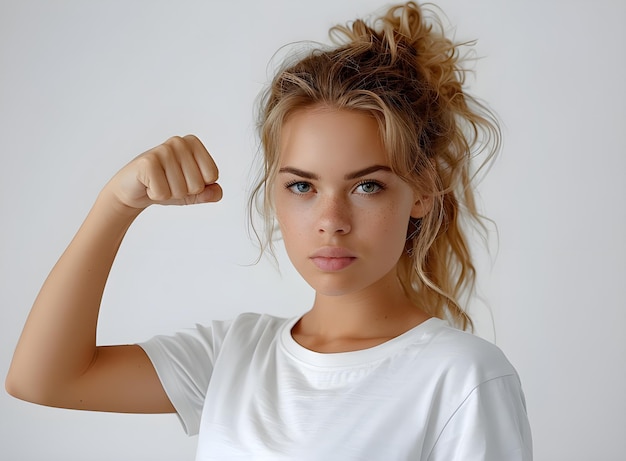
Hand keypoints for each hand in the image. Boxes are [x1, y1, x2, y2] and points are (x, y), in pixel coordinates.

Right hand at [104, 135, 222, 209]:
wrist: (133, 190)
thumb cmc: (165, 186)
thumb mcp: (192, 192)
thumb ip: (209, 193)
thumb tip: (217, 192)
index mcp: (194, 144)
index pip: (212, 176)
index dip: (198, 186)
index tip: (184, 180)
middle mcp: (179, 142)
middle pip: (197, 184)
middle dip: (183, 192)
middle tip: (168, 182)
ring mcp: (163, 150)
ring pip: (180, 190)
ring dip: (169, 194)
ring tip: (158, 183)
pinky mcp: (147, 162)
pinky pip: (163, 192)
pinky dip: (155, 195)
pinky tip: (148, 185)